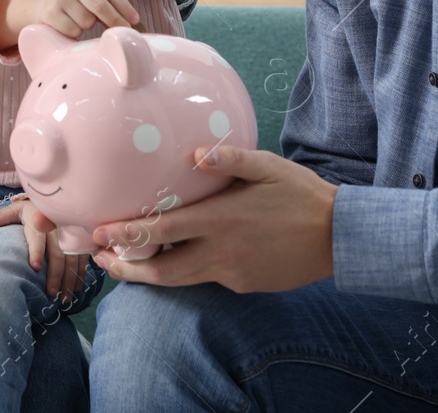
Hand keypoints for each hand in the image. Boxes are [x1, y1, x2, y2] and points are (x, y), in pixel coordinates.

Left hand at [0, 195, 91, 302]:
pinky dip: (81, 275)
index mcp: (38, 219)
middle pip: (57, 253)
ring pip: (72, 259)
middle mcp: (57, 228)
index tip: (34, 267)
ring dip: (69, 279)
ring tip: (64, 298)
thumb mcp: (14, 209)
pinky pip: (83, 259)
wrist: (56, 197)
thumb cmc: (31, 207)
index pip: (38, 237)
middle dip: (55, 274)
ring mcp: (72, 234)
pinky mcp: (81, 240)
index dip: (37, 251)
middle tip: (50, 293)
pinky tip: (77, 289)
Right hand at [19, 0, 139, 37]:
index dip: (125, 6)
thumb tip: (132, 22)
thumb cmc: (75, 2)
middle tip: (123, 32)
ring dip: (88, 27)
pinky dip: (75, 33)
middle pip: (99, 4)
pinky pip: (72, 30)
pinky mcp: (49, 12)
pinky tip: (68, 26)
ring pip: (86, 21)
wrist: (40, 5)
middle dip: (114, 20)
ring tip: (80, 21)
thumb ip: (108, 2)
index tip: (135, 21)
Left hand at [90, 146, 336, 293]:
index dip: (127, 235)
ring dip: (148, 276)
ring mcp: (231, 273)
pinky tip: (176, 259)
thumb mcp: (268, 167)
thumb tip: (196, 154)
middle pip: (161, 272)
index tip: (100, 234)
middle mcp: (220, 252)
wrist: (337, 237)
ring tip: (124, 266)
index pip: (162, 231)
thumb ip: (230, 159)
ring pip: (179, 281)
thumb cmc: (300, 195)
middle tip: (100, 261)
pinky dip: (184, 272)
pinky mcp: (242, 285)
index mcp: (221, 219)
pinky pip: (206, 278)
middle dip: (126, 269)